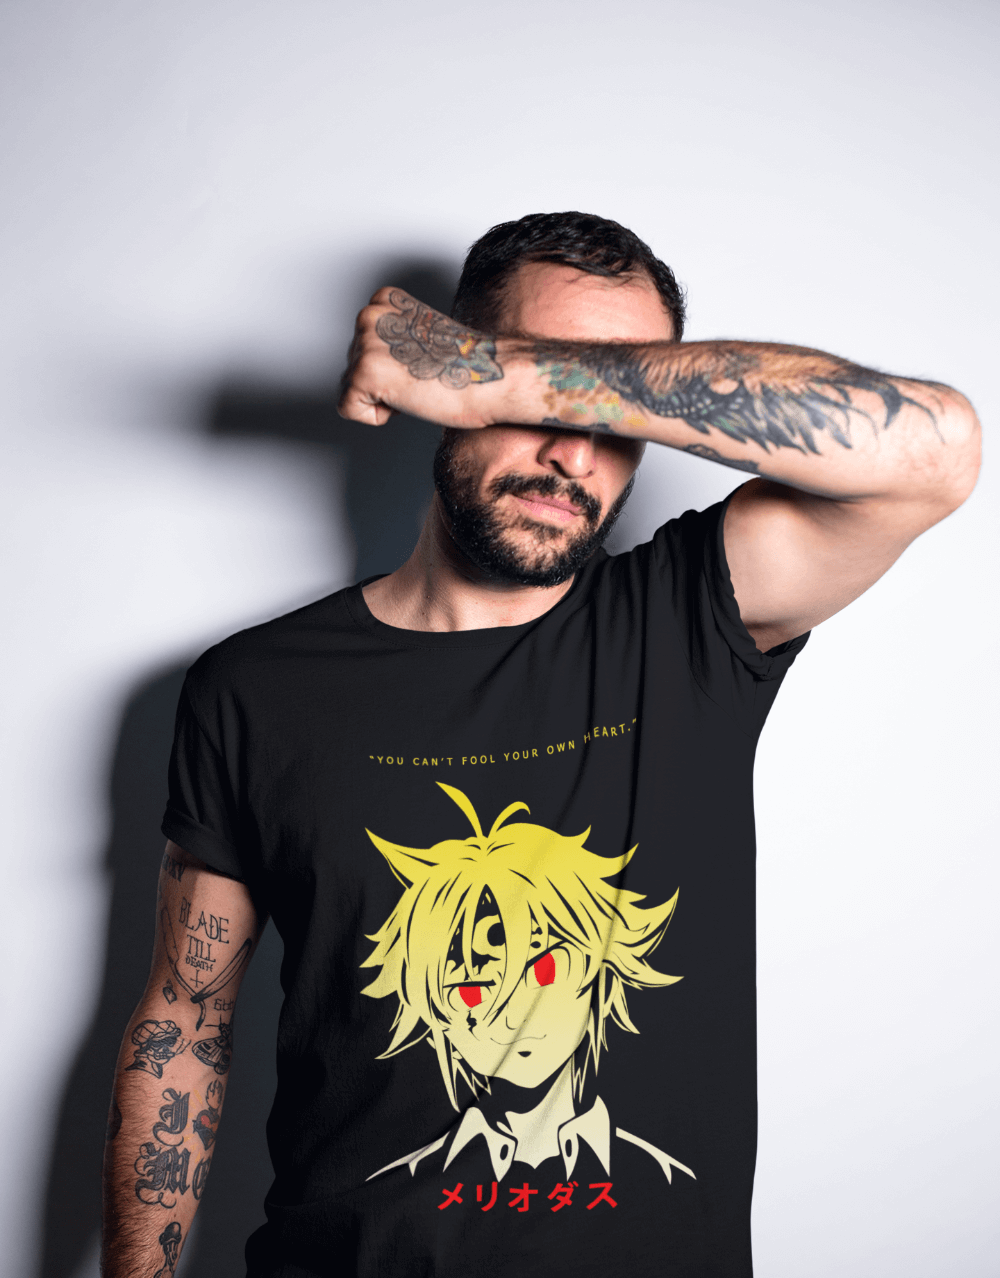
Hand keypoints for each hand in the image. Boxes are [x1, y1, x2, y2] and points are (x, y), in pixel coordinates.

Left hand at [338, 287, 506, 426]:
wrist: (488, 377)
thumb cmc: (463, 367)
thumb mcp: (421, 337)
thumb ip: (392, 339)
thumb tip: (372, 360)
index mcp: (383, 302)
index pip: (361, 348)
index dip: (390, 367)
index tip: (420, 365)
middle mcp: (369, 315)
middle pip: (352, 368)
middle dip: (382, 383)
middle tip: (419, 378)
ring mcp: (365, 342)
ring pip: (350, 389)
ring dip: (382, 398)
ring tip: (416, 386)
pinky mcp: (364, 372)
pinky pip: (348, 409)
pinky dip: (376, 416)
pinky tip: (406, 399)